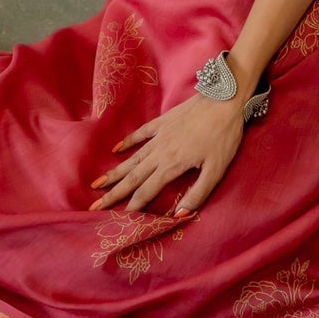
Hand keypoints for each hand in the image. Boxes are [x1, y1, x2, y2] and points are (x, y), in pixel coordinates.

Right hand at [89, 95, 243, 217]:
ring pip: (133, 158)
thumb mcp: (216, 170)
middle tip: (94, 206)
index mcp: (172, 165)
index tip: (117, 218)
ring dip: (115, 172)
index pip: (147, 191)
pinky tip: (116, 150)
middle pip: (132, 177)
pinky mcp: (163, 122)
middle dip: (113, 193)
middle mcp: (160, 152)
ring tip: (98, 183)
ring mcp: (159, 135)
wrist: (225, 98)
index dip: (132, 206)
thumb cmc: (223, 137)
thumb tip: (178, 215)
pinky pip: (140, 134)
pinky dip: (127, 142)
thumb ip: (197, 193)